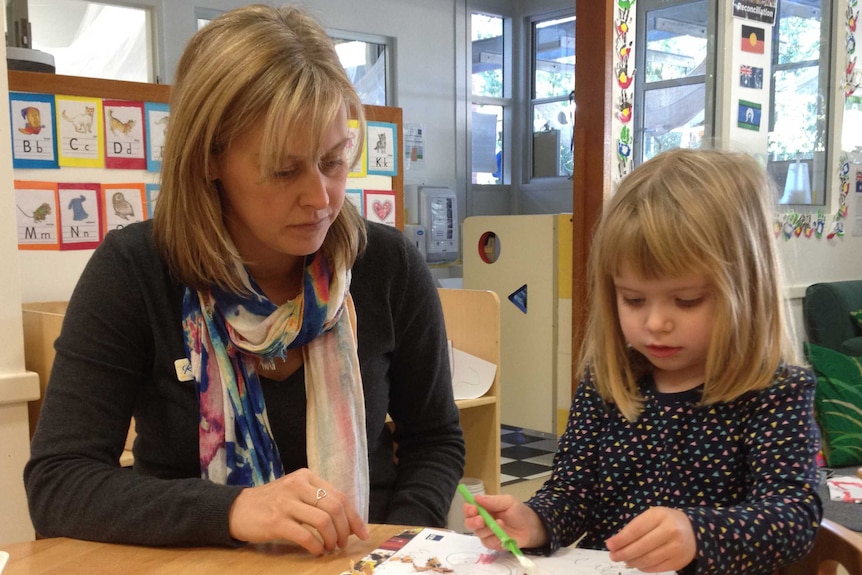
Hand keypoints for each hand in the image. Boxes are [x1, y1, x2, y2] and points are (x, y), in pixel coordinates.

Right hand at [228, 468, 367, 554]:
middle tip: (342, 543)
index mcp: (306, 477)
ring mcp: (286, 502)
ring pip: (323, 521)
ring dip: (331, 539)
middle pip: (335, 507)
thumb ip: (319, 501)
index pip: (339, 496)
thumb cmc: (271, 502)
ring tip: (329, 547)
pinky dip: (316, 546)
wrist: (237, 509)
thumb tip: (347, 522)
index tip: (361, 533)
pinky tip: (316, 550)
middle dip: (344, 529)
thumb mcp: (296, 492)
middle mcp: (298, 485)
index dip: (354, 517)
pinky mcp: (276, 521)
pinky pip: (306, 535)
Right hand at [463, 494, 548, 549]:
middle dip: (473, 521)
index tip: (473, 509)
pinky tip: (503, 535)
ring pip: (478, 533)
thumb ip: (493, 501)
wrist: (532, 528)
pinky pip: (488, 543)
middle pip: (469, 522)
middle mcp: (483, 520)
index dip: (468, 509)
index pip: (469, 508)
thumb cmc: (519, 512)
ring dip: (487, 529)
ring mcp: (487, 533)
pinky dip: (494, 539)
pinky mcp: (492, 544)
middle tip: (481, 520)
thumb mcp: (508, 502)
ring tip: (500, 524)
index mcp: (484, 508)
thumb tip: (476, 498)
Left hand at [605, 506, 695, 572]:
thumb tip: (615, 543)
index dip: (621, 539)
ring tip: (624, 559)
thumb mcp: (651, 516)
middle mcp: (670, 531)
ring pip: (648, 560)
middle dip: (623, 553)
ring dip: (632, 561)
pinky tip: (636, 564)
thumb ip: (634, 528)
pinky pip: (655, 568)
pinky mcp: (678, 562)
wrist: (692, 530)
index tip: (609, 545)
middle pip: (641, 547)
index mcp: (660, 516)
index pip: (636, 530)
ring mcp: (676, 548)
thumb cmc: (666, 521)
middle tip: (613, 556)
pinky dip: (643, 568)